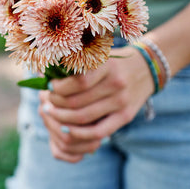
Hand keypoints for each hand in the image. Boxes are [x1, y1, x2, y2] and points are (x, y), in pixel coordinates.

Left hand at [38, 46, 153, 162]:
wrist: (146, 68)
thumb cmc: (111, 62)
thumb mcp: (97, 55)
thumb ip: (75, 63)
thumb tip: (42, 73)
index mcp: (106, 65)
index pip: (78, 81)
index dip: (59, 87)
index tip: (50, 86)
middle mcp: (116, 83)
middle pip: (77, 101)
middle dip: (56, 103)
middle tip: (47, 101)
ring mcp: (121, 101)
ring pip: (83, 117)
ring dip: (62, 118)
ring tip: (52, 113)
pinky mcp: (125, 116)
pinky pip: (98, 131)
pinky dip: (79, 133)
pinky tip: (66, 129)